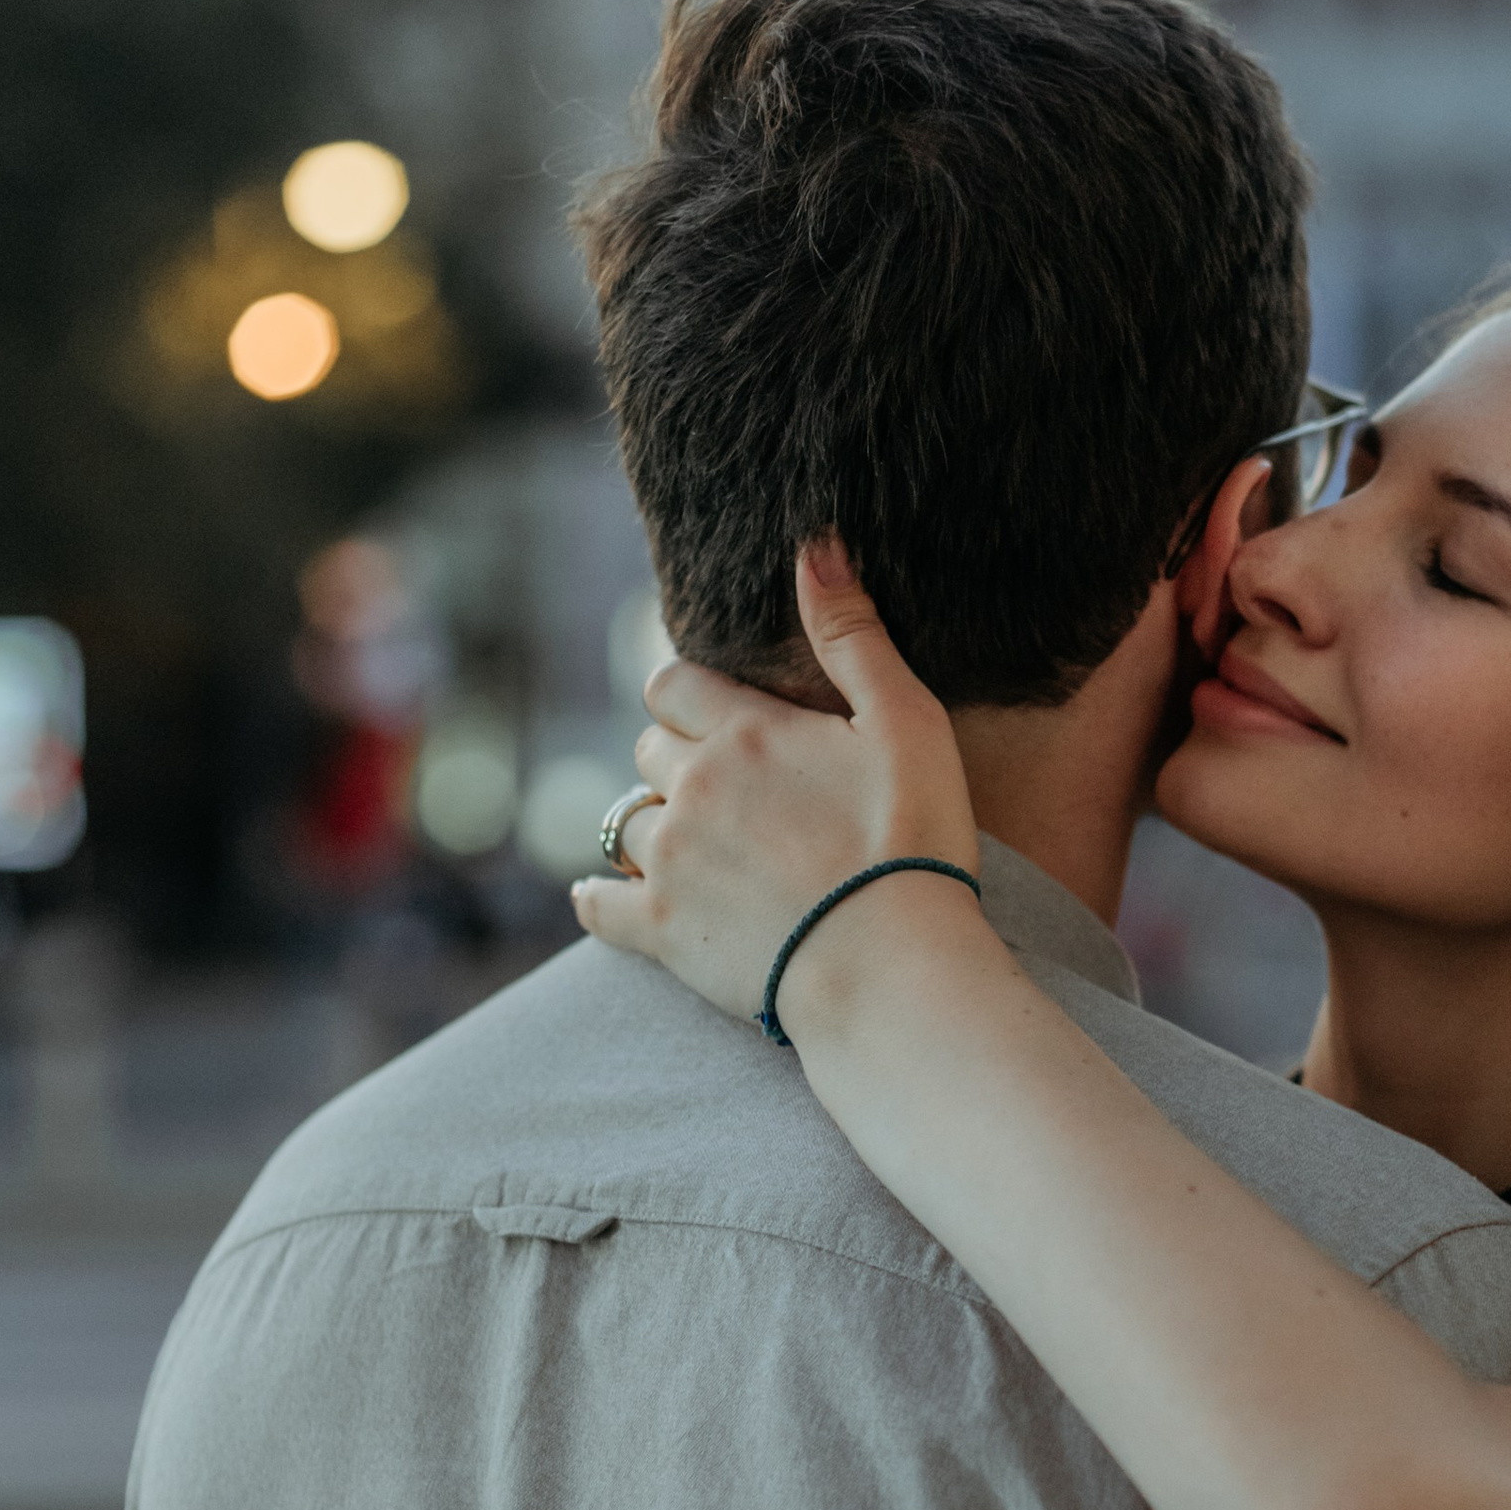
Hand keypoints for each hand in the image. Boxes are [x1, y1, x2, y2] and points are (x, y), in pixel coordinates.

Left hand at [573, 539, 981, 1032]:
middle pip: (649, 750)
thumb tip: (815, 542)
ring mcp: (671, 861)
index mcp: (747, 733)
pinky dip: (598, 899)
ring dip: (655, 826)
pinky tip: (604, 899)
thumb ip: (853, 635)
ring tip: (695, 846)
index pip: (675, 685)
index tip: (716, 716)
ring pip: (628, 821)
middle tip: (725, 787)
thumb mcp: (906, 721)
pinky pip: (598, 905)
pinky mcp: (661, 931)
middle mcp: (693, 787)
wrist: (890, 966)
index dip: (692, 697)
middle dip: (678, 760)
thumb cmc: (912, 841)